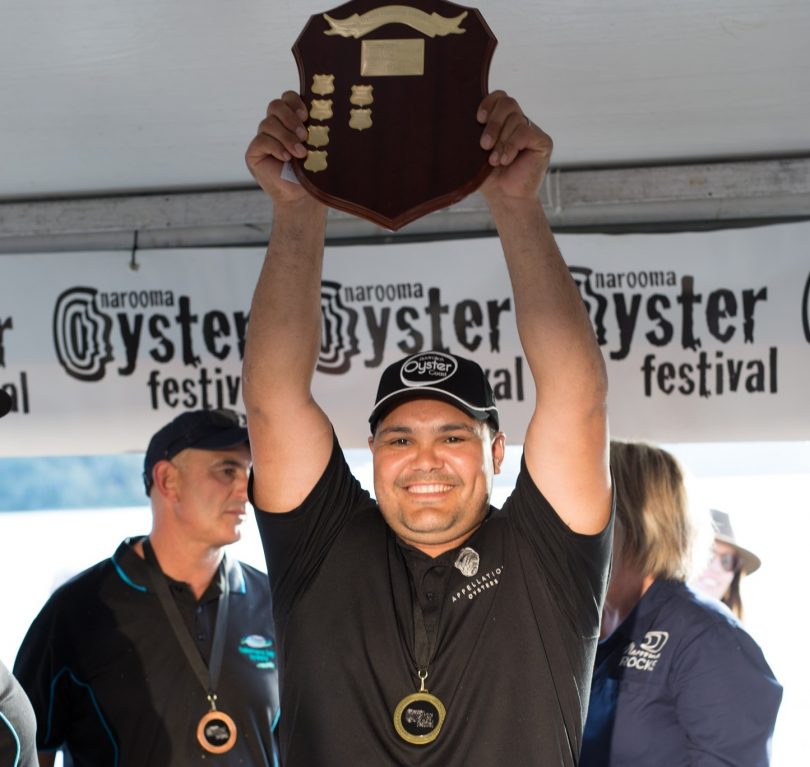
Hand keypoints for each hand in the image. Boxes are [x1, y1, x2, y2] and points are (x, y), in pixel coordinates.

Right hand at [245, 91, 321, 206]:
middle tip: (304, 135)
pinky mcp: (254, 152)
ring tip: (300, 153)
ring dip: (286, 137)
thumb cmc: (312, 171)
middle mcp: (275, 125)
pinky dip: (276, 147)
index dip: (294, 101)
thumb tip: (325, 115)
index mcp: (290, 119)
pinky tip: (286, 158)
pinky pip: (261, 141)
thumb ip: (315, 129)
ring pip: (268, 123)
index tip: (306, 115)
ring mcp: (263, 137)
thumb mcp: (316, 147)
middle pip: (275, 105)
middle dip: (290, 118)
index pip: (286, 98)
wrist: (301, 196)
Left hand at [476, 90, 552, 202]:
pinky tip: (506, 160)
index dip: (489, 103)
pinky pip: (526, 132)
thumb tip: (456, 116)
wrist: (505, 198)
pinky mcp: (543, 141)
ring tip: (494, 161)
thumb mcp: (476, 152)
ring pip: (516, 119)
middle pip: (508, 103)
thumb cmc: (488, 177)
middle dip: (493, 123)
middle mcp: (518, 122)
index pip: (499, 97)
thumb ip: (472, 132)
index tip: (478, 119)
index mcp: (502, 120)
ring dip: (501, 140)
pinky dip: (512, 146)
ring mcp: (532, 130)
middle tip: (484, 145)